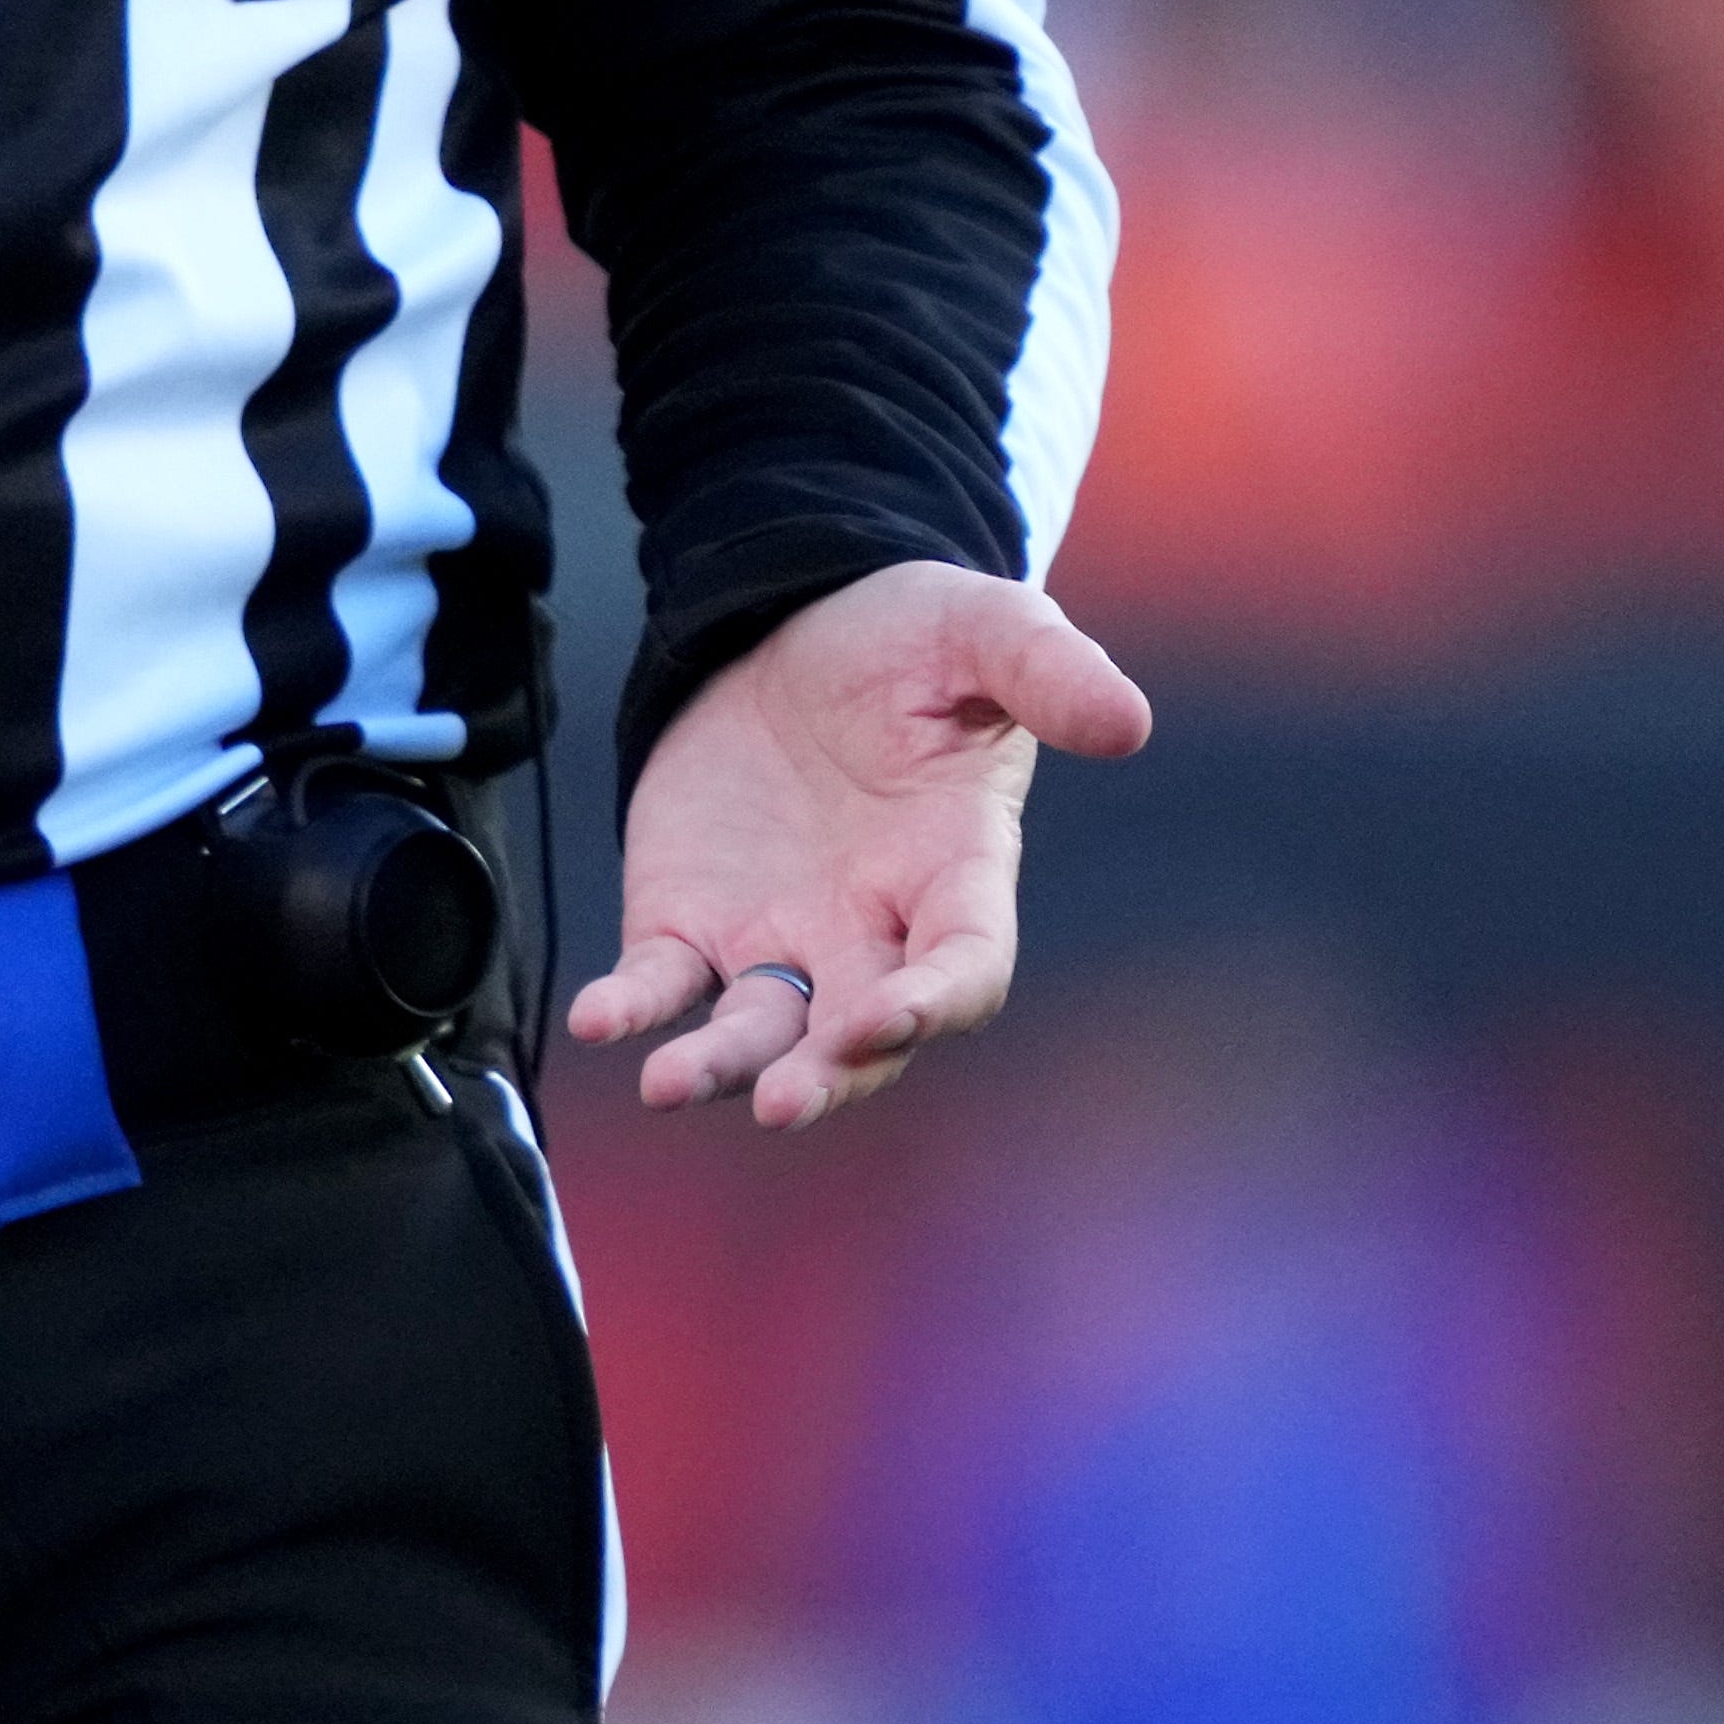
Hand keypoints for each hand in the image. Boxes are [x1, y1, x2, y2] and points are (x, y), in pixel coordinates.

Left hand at [565, 560, 1155, 1131]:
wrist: (795, 622)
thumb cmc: (912, 640)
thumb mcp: (985, 631)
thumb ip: (1047, 673)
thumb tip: (1127, 722)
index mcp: (956, 874)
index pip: (963, 967)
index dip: (934, 1003)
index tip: (885, 1020)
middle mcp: (870, 929)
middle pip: (856, 1033)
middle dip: (827, 1073)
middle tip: (784, 1101)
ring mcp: (779, 933)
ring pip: (756, 1028)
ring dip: (720, 1064)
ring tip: (668, 1085)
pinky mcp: (691, 915)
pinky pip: (663, 980)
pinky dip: (633, 1005)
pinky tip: (596, 1020)